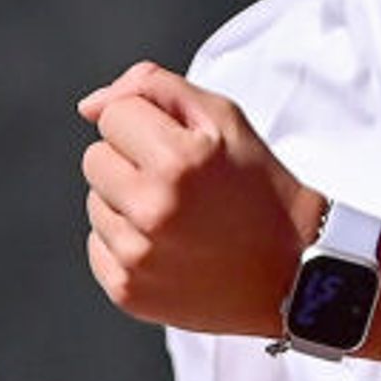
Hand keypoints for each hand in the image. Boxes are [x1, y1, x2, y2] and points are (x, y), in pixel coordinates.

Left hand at [77, 61, 323, 335]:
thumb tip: (88, 107)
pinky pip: (97, 246)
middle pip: (94, 159)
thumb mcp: (220, 116)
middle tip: (178, 181)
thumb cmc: (256, 185)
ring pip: (95, 202)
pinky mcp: (130, 293)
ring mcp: (138, 257)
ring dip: (126, 202)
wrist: (292, 272)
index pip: (112, 116)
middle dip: (130, 161)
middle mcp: (152, 211)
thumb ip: (151, 87)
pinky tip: (167, 246)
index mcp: (176, 160)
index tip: (181, 145)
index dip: (146, 123)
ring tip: (177, 216)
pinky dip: (124, 242)